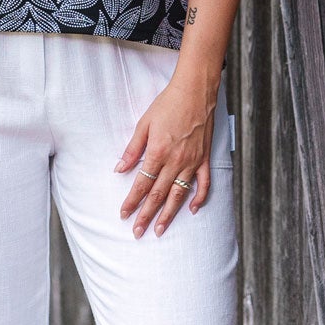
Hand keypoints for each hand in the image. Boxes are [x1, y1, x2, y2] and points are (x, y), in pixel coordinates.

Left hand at [114, 74, 217, 235]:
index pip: (142, 184)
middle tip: (137, 232)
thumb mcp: (144, 124)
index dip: (132, 201)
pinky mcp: (205, 158)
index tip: (123, 214)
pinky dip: (200, 198)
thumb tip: (119, 169)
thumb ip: (132, 149)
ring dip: (169, 214)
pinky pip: (204, 183)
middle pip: (158, 194)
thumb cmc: (168, 104)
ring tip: (160, 230)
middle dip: (146, 215)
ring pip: (179, 194)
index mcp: (158, 153)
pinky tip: (194, 210)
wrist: (196, 91)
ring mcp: (193, 162)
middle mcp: (176, 161)